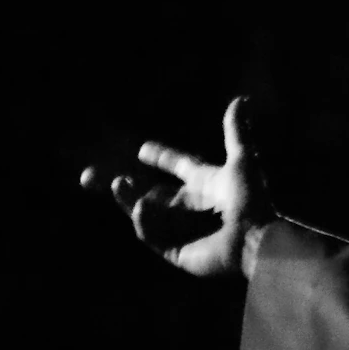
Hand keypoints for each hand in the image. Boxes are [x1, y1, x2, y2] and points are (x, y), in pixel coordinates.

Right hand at [80, 96, 273, 277]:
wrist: (255, 240)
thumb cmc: (252, 201)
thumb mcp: (242, 160)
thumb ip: (235, 131)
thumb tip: (242, 98)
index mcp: (208, 184)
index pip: (181, 166)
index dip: (163, 157)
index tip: (142, 149)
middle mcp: (194, 207)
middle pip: (151, 193)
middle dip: (125, 184)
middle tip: (93, 174)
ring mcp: (183, 230)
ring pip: (145, 212)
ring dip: (128, 199)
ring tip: (116, 183)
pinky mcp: (177, 251)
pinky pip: (152, 234)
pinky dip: (144, 220)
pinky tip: (140, 206)